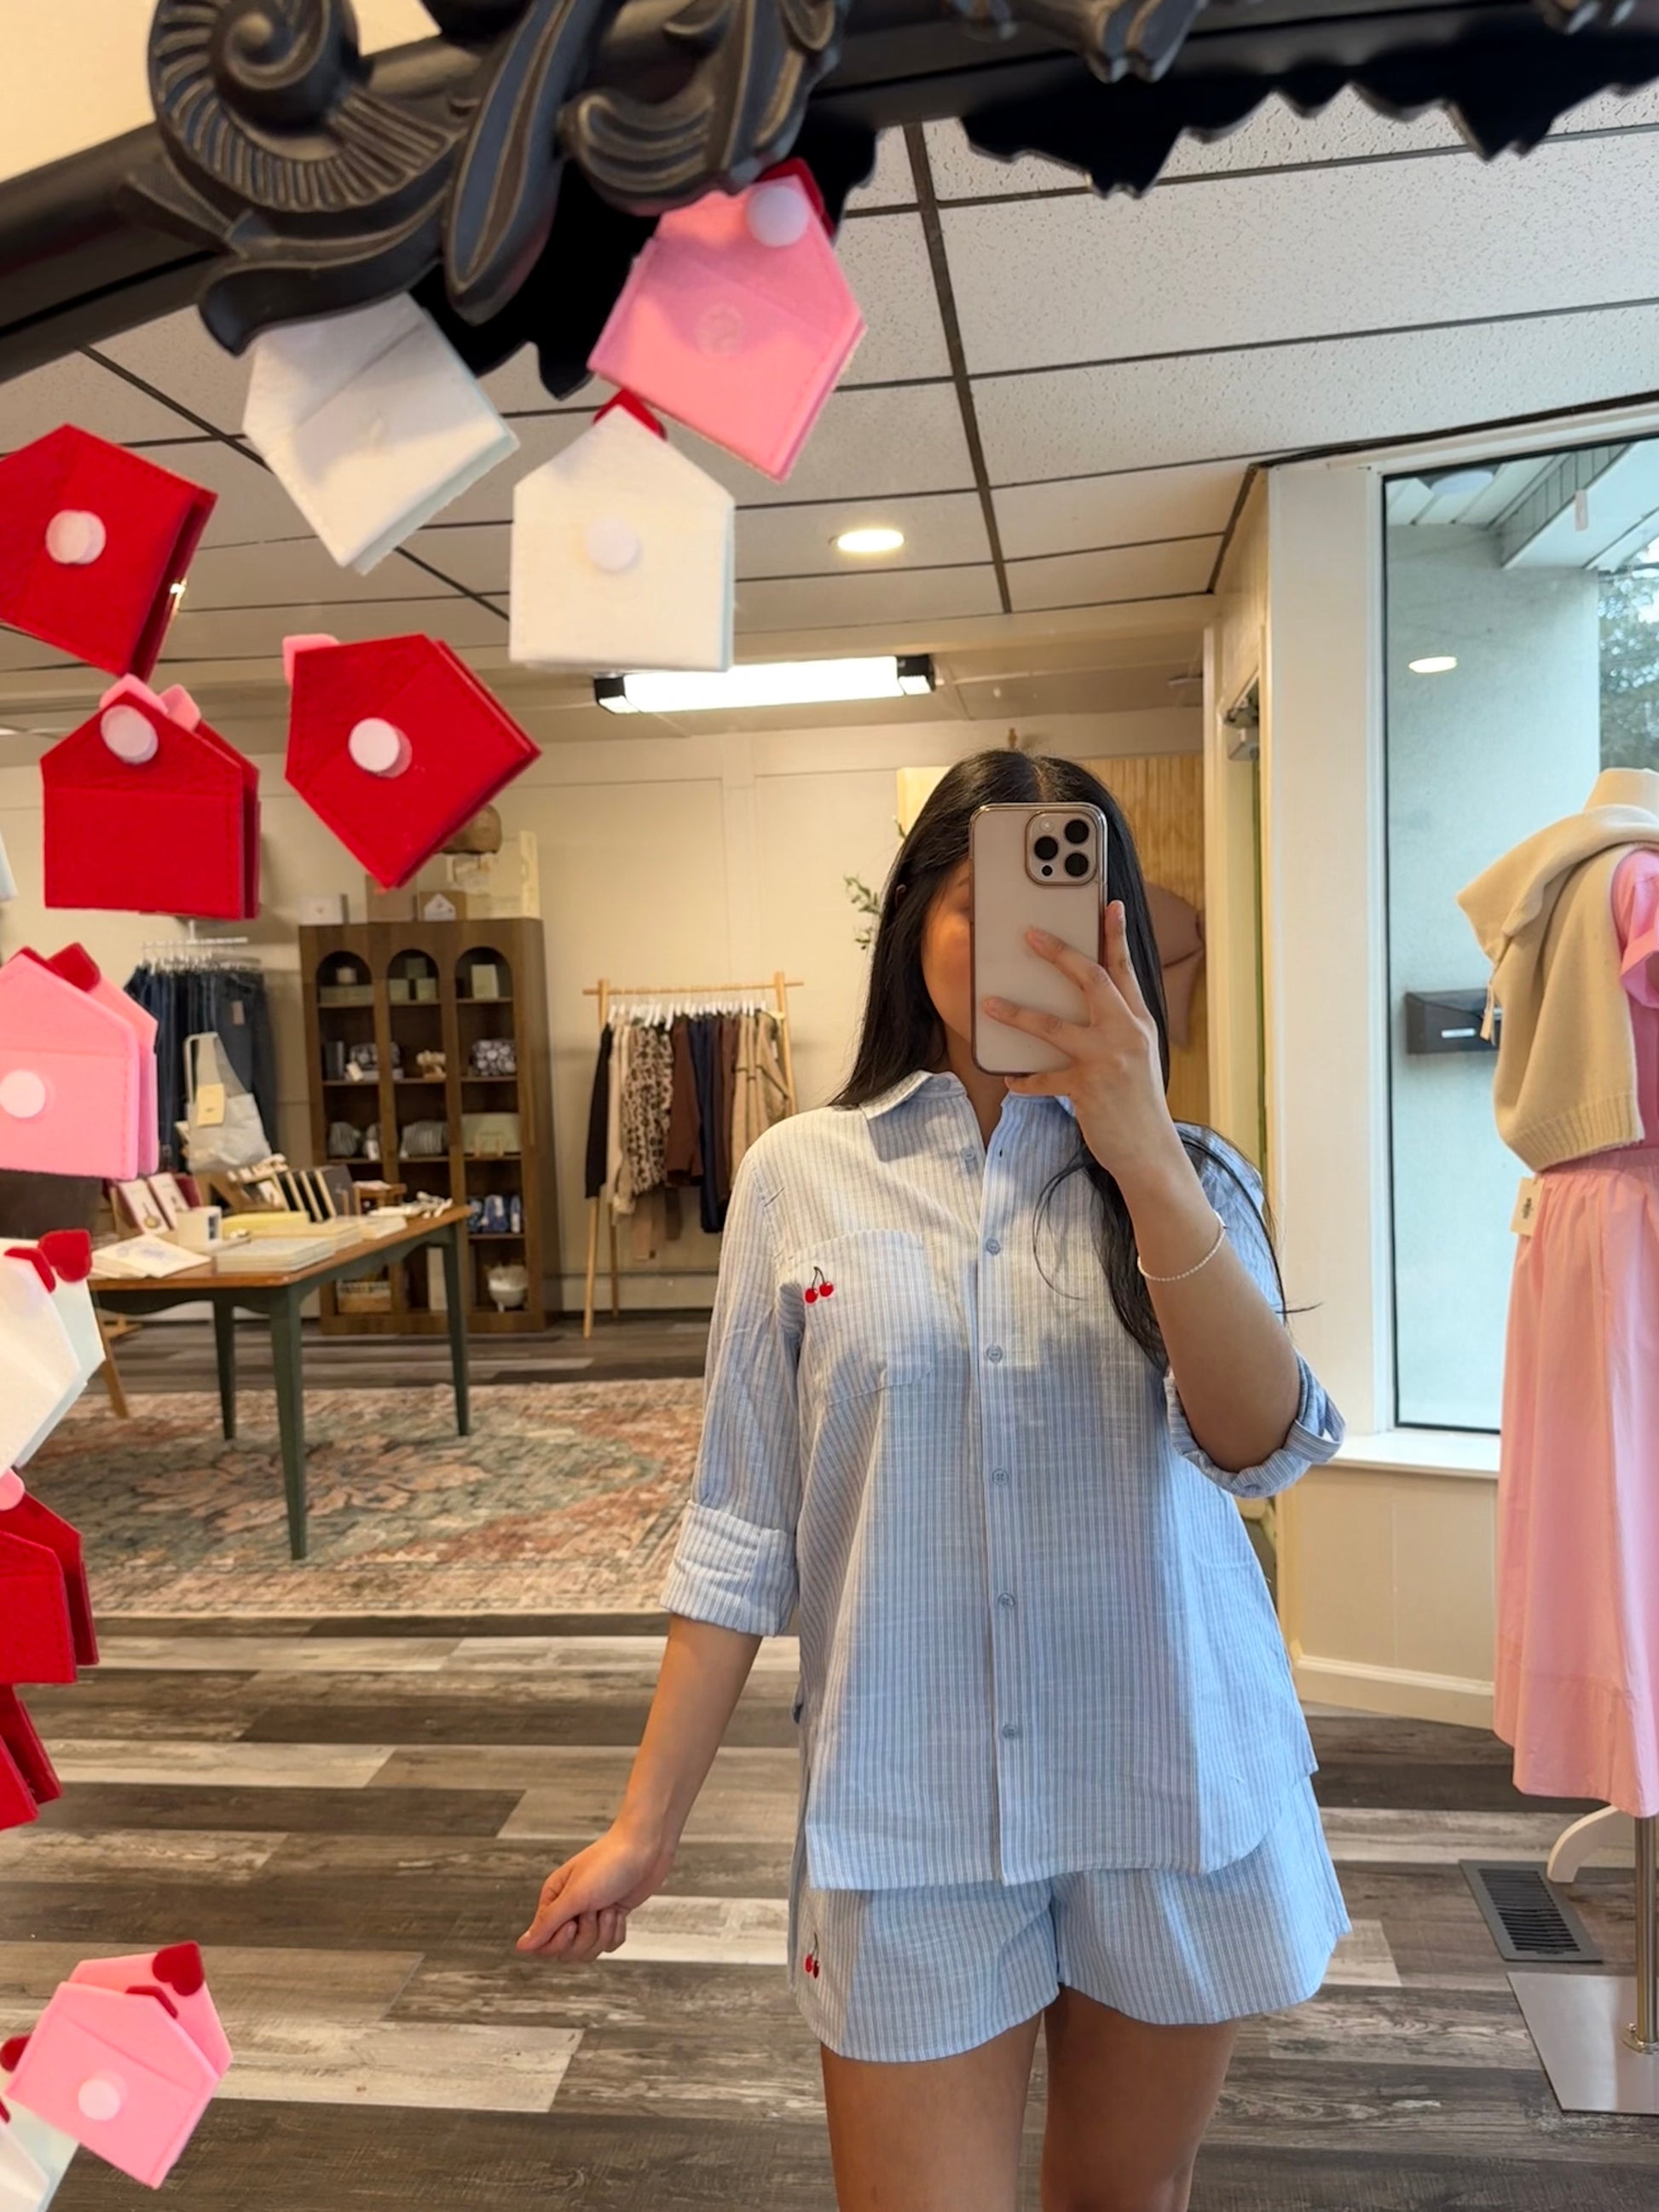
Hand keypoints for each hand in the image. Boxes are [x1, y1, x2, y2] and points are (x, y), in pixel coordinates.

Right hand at [517, 1815, 675, 1963]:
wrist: (646, 1848)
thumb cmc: (609, 1863)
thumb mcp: (575, 1894)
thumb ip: (547, 1923)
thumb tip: (521, 1946)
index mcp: (553, 1899)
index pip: (544, 1944)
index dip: (559, 1942)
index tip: (573, 1923)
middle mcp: (569, 1909)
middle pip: (568, 1951)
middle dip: (586, 1935)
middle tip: (596, 1910)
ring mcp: (591, 1915)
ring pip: (590, 1950)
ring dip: (604, 1932)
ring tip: (610, 1907)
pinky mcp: (611, 1918)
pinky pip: (609, 1945)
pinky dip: (617, 1931)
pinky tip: (620, 1910)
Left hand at [981, 900, 1181, 1189]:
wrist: (1150, 1151)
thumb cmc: (1138, 1102)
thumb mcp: (1137, 1057)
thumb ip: (1115, 1027)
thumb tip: (1080, 1005)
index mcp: (1139, 1022)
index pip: (1125, 970)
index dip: (1116, 935)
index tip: (1109, 905)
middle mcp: (1126, 1033)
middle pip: (1092, 980)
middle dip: (1059, 954)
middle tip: (1030, 934)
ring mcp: (1107, 1059)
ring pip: (1054, 1026)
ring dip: (1017, 1014)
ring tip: (990, 1004)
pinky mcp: (1086, 1087)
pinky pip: (1043, 1078)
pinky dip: (1024, 1079)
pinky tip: (1011, 1079)